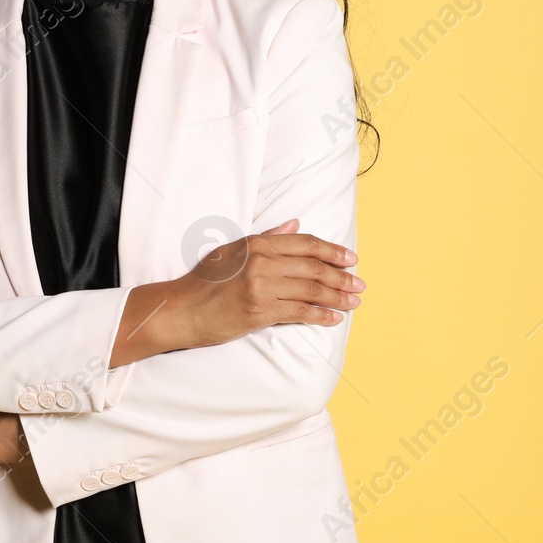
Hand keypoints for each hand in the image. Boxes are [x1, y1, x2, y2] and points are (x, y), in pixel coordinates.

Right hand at [112, 218, 362, 364]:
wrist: (182, 310)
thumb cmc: (206, 280)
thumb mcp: (234, 250)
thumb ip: (267, 237)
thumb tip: (295, 223)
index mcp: (258, 244)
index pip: (306, 244)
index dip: (333, 251)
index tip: (351, 259)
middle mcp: (262, 262)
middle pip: (313, 267)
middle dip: (341, 277)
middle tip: (360, 284)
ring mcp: (261, 287)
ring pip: (311, 290)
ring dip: (337, 297)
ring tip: (354, 302)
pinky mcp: (260, 312)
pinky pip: (299, 313)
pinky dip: (320, 316)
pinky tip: (334, 319)